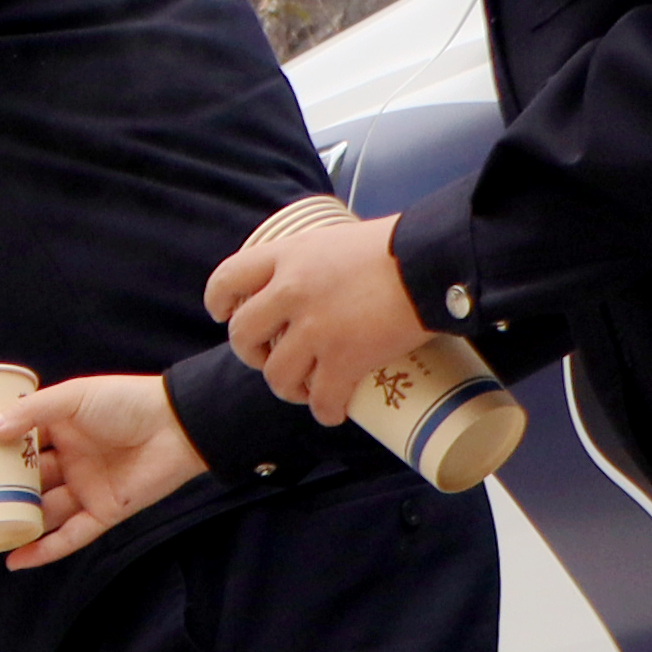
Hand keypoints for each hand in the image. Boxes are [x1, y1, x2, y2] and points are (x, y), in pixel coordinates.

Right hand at [0, 375, 207, 567]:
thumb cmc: (127, 402)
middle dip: (0, 492)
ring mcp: (87, 488)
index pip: (20, 444)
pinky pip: (70, 536)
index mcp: (61, 430)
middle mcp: (71, 461)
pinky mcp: (105, 512)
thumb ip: (31, 414)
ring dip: (17, 524)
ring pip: (44, 512)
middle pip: (28, 482)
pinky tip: (17, 560)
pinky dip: (44, 549)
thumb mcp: (73, 397)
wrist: (179, 424)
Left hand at [207, 209, 421, 422]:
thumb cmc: (397, 245)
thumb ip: (316, 262)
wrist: (431, 262)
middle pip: (243, 335)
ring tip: (304, 389)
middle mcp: (290, 292)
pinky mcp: (344, 359)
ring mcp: (315, 328)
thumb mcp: (338, 239)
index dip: (219, 303)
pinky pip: (322, 399)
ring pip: (277, 376)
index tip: (225, 315)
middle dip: (252, 354)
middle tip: (269, 358)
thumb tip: (319, 281)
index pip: (227, 279)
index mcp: (286, 256)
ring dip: (288, 389)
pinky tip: (333, 412)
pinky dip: (326, 411)